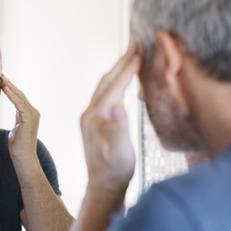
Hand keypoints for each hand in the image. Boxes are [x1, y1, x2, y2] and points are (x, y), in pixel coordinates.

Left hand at [2, 75, 39, 162]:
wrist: (23, 157)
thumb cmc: (18, 147)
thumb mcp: (16, 130)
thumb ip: (17, 121)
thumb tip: (14, 117)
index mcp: (30, 114)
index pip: (19, 98)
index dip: (11, 89)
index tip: (2, 81)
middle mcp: (34, 112)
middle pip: (20, 95)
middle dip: (10, 84)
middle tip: (0, 75)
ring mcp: (33, 115)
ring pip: (20, 97)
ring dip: (10, 87)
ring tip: (1, 78)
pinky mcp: (29, 118)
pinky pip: (19, 103)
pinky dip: (11, 95)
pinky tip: (4, 88)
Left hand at [80, 42, 141, 193]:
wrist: (103, 186)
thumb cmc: (115, 171)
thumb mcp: (122, 152)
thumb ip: (120, 128)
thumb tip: (120, 105)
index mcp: (97, 116)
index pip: (115, 85)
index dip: (128, 67)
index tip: (140, 50)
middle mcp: (90, 113)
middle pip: (107, 80)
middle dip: (122, 61)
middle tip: (135, 44)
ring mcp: (90, 117)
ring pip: (104, 86)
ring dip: (117, 70)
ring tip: (131, 58)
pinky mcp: (93, 122)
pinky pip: (104, 95)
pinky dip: (114, 83)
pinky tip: (122, 83)